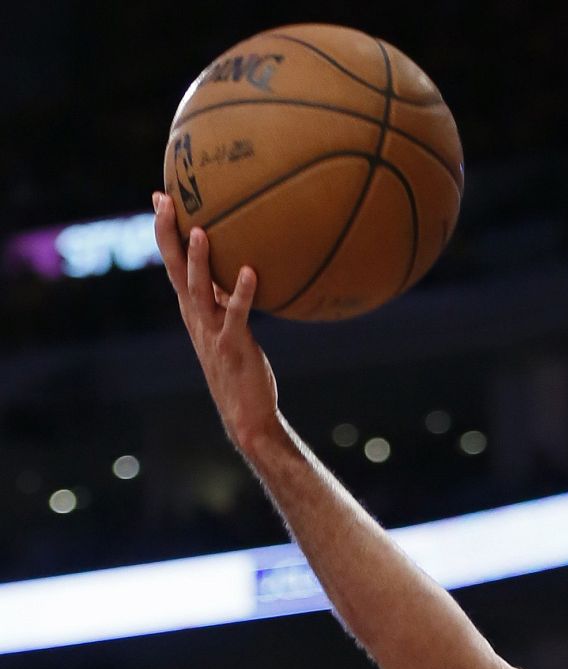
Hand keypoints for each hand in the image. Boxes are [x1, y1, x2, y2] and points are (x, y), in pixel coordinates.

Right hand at [151, 191, 279, 448]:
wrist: (246, 414)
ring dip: (198, 260)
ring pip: (199, 290)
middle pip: (175, 270)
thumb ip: (227, 301)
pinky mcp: (233, 346)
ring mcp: (212, 332)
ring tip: (200, 230)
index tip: (161, 199)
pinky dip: (241, 293)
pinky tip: (249, 271)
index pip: (173, 265)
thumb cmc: (241, 369)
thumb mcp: (228, 329)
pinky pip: (236, 314)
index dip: (166, 233)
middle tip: (164, 201)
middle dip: (167, 235)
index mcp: (193, 312)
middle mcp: (196, 318)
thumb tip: (239, 268)